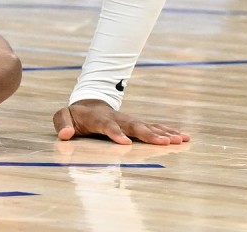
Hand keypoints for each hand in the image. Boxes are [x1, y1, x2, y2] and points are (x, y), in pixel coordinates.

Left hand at [53, 99, 189, 145]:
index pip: (107, 125)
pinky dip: (169, 132)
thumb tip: (66, 134)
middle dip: (149, 134)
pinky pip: (155, 127)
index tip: (125, 143)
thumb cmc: (75, 115)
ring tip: (180, 140)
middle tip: (165, 142)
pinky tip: (184, 138)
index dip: (115, 133)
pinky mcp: (137, 124)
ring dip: (164, 133)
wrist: (88, 104)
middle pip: (134, 126)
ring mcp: (129, 120)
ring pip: (147, 126)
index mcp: (98, 118)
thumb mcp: (63, 116)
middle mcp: (117, 118)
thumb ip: (62, 123)